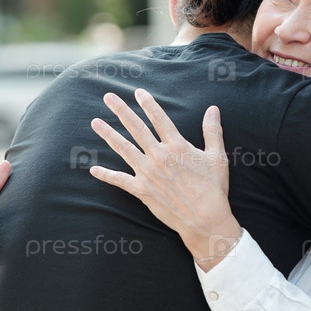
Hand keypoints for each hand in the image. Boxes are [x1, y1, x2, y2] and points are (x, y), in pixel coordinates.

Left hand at [89, 89, 240, 268]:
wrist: (205, 219)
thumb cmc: (213, 188)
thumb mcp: (217, 156)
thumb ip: (212, 131)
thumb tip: (213, 108)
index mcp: (177, 146)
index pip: (159, 118)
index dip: (148, 104)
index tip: (138, 92)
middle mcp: (159, 156)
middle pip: (136, 128)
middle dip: (121, 110)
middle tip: (108, 97)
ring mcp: (148, 173)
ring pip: (123, 149)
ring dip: (108, 134)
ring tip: (94, 122)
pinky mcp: (141, 190)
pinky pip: (120, 180)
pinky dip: (106, 175)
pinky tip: (93, 169)